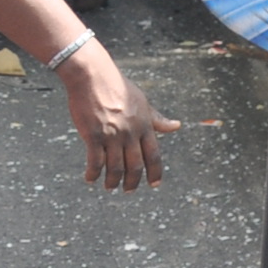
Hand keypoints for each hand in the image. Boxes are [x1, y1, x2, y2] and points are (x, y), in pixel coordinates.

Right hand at [58, 44, 176, 190]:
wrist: (93, 76)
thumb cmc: (117, 87)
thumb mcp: (142, 101)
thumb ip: (157, 119)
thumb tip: (176, 126)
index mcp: (145, 125)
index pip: (154, 155)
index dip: (155, 172)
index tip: (154, 184)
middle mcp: (131, 132)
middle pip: (136, 166)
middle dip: (133, 182)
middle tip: (129, 190)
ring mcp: (112, 135)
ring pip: (115, 168)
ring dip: (113, 182)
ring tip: (110, 187)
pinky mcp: (93, 135)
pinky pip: (95, 162)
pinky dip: (93, 174)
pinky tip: (90, 179)